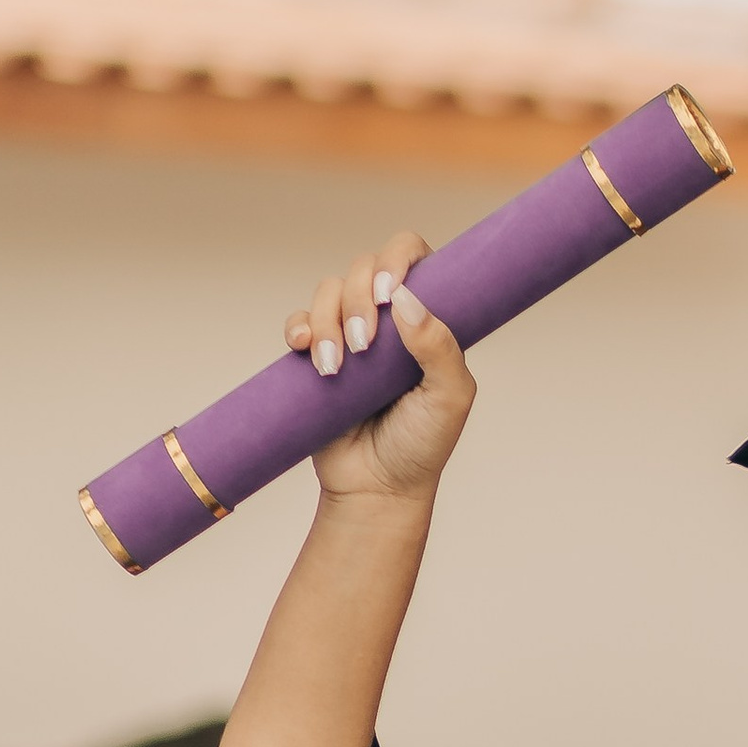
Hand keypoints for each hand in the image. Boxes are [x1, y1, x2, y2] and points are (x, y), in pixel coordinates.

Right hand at [283, 231, 474, 508]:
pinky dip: (299, 328)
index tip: (390, 291)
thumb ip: (440, 347)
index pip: (414, 259)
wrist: (377, 488)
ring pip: (328, 290)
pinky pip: (299, 321)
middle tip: (365, 348)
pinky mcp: (316, 355)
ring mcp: (349, 333)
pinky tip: (305, 349)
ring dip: (327, 321)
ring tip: (336, 369)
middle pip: (365, 266)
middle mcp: (388, 320)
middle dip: (359, 300)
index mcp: (426, 320)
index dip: (399, 258)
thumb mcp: (449, 399)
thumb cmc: (422, 445)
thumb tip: (406, 299)